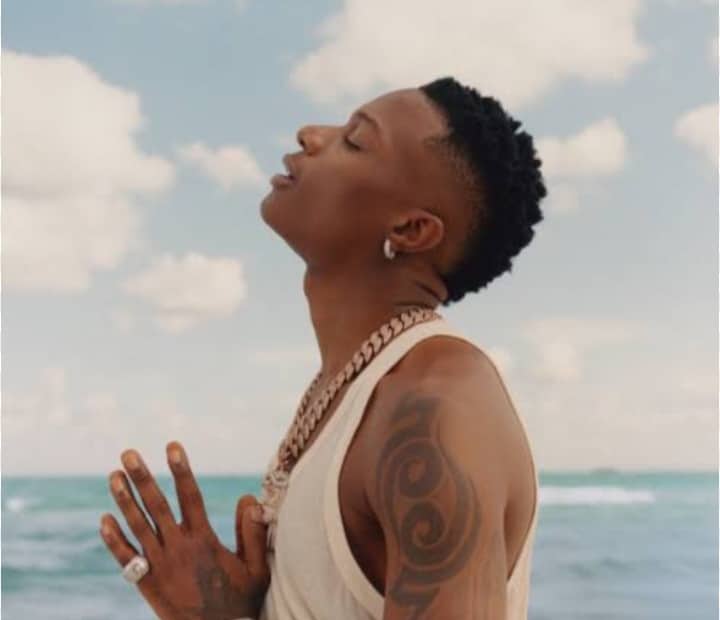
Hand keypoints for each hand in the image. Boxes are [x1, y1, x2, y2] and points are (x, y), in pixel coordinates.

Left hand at [99, 441, 269, 619]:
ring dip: (123, 499)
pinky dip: (113, 539)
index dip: (181, 470)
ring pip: (136, 526)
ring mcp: (158, 566)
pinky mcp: (146, 583)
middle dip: (142, 477)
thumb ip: (254, 533)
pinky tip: (104, 519)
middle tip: (128, 453)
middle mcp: (177, 549)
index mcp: (203, 541)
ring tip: (112, 475)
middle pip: (156, 506)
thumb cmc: (239, 603)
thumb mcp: (256, 569)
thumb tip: (250, 499)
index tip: (173, 447)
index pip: (190, 497)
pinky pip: (125, 558)